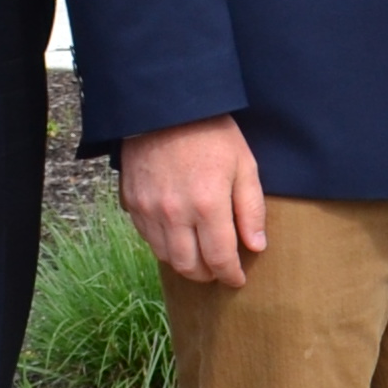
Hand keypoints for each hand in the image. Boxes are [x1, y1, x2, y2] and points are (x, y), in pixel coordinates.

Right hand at [118, 116, 268, 287]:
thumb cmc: (211, 133)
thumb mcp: (244, 165)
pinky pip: (148, 238)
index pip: (219, 258)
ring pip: (166, 257)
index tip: (238, 279)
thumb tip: (256, 246)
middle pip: (189, 267)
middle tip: (220, 271)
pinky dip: (165, 245)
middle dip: (208, 275)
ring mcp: (149, 210)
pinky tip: (179, 237)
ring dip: (186, 264)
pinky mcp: (132, 203)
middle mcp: (174, 214)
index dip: (231, 275)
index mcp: (207, 205)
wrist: (165, 107)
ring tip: (201, 257)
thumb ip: (250, 209)